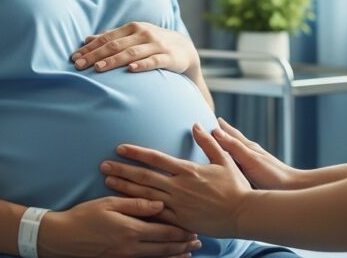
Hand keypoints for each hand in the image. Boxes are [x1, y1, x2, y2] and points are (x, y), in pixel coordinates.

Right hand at [37, 196, 200, 257]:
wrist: (63, 238)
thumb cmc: (85, 216)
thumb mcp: (110, 204)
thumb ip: (136, 204)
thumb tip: (160, 203)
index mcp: (132, 230)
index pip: (164, 230)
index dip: (181, 229)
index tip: (195, 226)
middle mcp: (132, 247)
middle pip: (165, 247)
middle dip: (183, 244)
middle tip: (198, 240)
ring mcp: (126, 257)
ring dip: (175, 255)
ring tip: (189, 252)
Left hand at [71, 22, 199, 75]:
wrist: (184, 49)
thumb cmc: (153, 43)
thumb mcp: (133, 37)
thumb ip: (112, 38)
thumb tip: (86, 39)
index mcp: (132, 28)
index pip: (107, 38)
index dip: (90, 48)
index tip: (75, 58)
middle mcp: (143, 34)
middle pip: (115, 45)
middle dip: (95, 55)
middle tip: (79, 65)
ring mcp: (156, 45)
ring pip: (131, 53)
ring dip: (113, 60)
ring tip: (98, 69)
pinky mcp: (168, 57)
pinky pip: (154, 61)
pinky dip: (142, 65)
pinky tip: (131, 69)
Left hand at [100, 123, 252, 237]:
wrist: (243, 213)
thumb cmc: (235, 186)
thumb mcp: (224, 159)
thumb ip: (208, 142)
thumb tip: (197, 124)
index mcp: (187, 170)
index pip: (155, 158)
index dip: (136, 152)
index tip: (120, 148)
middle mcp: (179, 187)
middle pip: (144, 177)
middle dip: (122, 170)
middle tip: (103, 165)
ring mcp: (177, 205)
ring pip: (144, 196)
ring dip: (124, 188)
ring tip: (108, 182)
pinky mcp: (179, 221)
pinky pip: (155, 216)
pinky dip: (139, 211)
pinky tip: (125, 208)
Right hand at [211, 118, 299, 189]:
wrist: (292, 188)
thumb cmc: (272, 175)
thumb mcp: (250, 160)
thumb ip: (234, 147)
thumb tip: (216, 131)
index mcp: (248, 147)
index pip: (230, 133)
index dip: (219, 127)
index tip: (206, 120)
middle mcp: (250, 153)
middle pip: (232, 140)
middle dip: (221, 134)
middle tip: (210, 127)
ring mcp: (253, 163)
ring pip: (235, 152)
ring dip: (225, 147)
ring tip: (217, 144)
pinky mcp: (255, 174)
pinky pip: (238, 163)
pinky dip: (231, 160)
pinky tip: (231, 165)